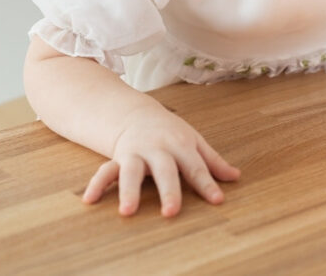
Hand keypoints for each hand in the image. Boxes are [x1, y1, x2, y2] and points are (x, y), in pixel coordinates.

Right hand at [81, 105, 240, 216]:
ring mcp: (136, 153)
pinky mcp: (117, 158)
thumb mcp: (194, 142)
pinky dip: (96, 185)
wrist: (135, 113)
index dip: (207, 183)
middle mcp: (158, 149)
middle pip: (164, 170)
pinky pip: (105, 171)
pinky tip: (90, 200)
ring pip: (131, 171)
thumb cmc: (170, 131)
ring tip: (127, 212)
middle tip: (171, 212)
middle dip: (168, 190)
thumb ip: (212, 161)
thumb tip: (235, 177)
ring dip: (128, 191)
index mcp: (180, 145)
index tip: (217, 200)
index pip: (196, 167)